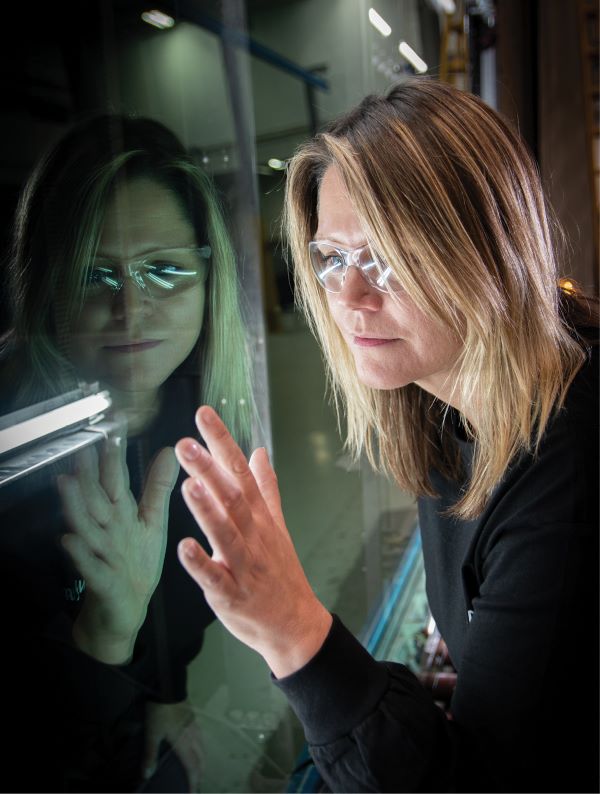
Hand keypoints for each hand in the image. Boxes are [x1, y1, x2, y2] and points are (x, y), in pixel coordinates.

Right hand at [57, 438, 178, 663]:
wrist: (125, 609)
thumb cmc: (136, 563)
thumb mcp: (151, 521)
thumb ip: (157, 487)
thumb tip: (169, 451)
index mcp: (121, 514)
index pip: (115, 479)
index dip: (113, 453)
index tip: (113, 426)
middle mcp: (106, 529)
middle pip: (95, 498)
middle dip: (87, 473)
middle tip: (82, 446)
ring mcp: (100, 554)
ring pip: (85, 527)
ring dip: (75, 506)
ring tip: (68, 483)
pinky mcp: (101, 581)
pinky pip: (89, 567)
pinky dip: (80, 555)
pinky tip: (71, 540)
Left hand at [142, 700, 203, 791]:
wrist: (169, 687)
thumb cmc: (160, 712)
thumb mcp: (152, 733)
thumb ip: (150, 754)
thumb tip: (147, 775)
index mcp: (184, 743)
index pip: (192, 767)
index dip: (193, 781)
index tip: (192, 792)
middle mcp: (193, 737)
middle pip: (202, 759)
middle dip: (200, 773)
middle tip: (195, 783)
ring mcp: (195, 727)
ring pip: (203, 748)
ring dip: (201, 761)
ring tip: (197, 769)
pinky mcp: (193, 719)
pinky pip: (200, 739)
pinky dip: (200, 749)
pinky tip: (194, 747)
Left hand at [174, 406, 331, 678]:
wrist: (294, 622)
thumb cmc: (280, 571)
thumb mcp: (276, 524)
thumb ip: (265, 487)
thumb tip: (259, 451)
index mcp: (260, 517)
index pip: (240, 471)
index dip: (222, 442)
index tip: (204, 414)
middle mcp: (254, 536)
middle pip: (233, 498)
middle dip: (209, 469)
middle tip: (185, 443)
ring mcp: (244, 565)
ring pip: (226, 534)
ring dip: (208, 510)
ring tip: (189, 485)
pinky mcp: (232, 595)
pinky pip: (215, 578)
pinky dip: (201, 563)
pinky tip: (184, 547)